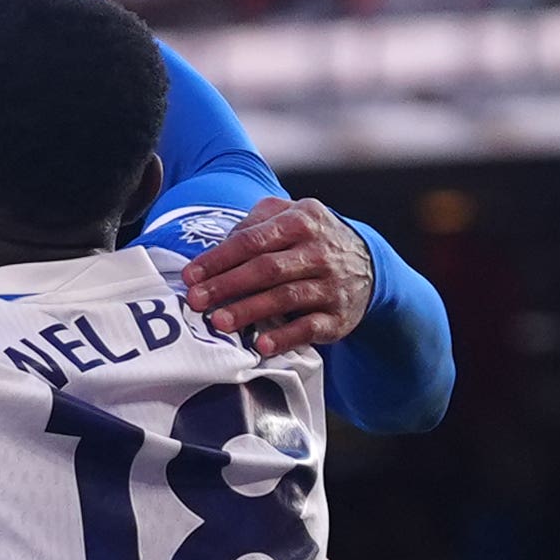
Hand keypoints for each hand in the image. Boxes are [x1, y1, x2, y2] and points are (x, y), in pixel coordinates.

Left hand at [180, 198, 377, 358]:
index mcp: (302, 220)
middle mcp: (319, 251)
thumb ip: (255, 222)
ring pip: (286, 297)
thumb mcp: (290, 215)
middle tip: (196, 302)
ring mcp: (331, 284)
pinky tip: (260, 345)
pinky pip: (310, 328)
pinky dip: (285, 337)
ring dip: (250, 311)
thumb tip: (219, 246)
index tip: (191, 277)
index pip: (252, 240)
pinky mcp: (338, 316)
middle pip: (266, 268)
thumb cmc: (311, 240)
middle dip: (227, 285)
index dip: (219, 259)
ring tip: (220, 322)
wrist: (368, 263)